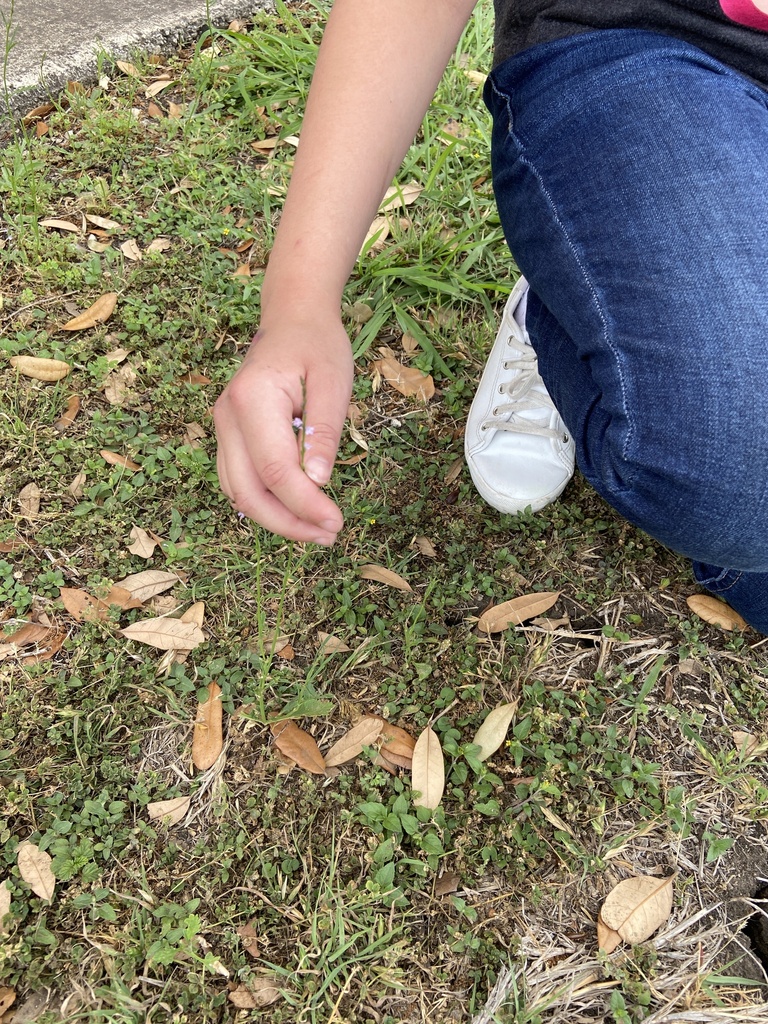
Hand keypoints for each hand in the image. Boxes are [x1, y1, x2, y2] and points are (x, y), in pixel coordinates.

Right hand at [214, 318, 353, 543]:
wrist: (292, 319)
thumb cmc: (317, 345)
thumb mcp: (333, 381)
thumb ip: (325, 431)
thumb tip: (318, 482)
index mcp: (253, 400)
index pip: (276, 471)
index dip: (305, 505)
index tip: (337, 523)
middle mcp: (227, 417)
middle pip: (247, 492)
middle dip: (288, 524)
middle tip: (329, 535)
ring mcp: (223, 428)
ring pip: (238, 493)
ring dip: (276, 519)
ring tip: (318, 529)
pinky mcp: (229, 436)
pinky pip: (239, 481)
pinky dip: (265, 503)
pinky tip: (298, 510)